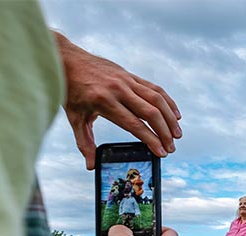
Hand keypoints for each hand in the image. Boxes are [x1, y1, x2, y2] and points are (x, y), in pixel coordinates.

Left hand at [53, 32, 181, 169]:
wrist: (68, 60)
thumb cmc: (70, 90)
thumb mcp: (75, 118)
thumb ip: (84, 142)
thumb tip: (91, 165)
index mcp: (104, 102)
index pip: (134, 124)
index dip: (151, 139)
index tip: (161, 152)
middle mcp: (118, 90)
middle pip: (150, 113)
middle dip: (164, 132)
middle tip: (171, 147)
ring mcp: (126, 80)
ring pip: (157, 99)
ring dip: (170, 118)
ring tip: (177, 134)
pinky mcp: (130, 75)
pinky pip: (154, 89)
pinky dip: (167, 102)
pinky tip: (175, 114)